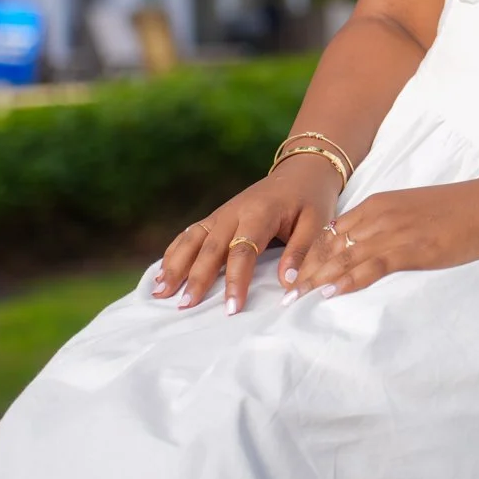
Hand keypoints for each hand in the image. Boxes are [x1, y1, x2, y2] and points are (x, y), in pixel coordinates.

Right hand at [152, 154, 341, 314]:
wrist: (302, 171)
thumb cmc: (311, 200)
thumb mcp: (317, 223)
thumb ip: (301, 252)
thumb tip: (287, 284)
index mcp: (260, 213)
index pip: (243, 251)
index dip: (235, 281)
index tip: (231, 308)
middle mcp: (234, 212)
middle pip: (211, 248)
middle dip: (197, 279)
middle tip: (185, 307)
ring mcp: (222, 213)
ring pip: (193, 239)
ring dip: (175, 266)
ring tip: (161, 292)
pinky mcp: (216, 217)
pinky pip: (190, 234)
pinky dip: (174, 253)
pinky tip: (161, 274)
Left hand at [289, 173, 478, 301]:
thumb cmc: (463, 212)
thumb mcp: (417, 215)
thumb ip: (391, 228)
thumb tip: (372, 253)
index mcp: (380, 204)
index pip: (332, 232)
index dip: (308, 256)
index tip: (290, 278)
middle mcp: (381, 214)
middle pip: (330, 245)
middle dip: (304, 271)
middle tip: (281, 297)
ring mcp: (396, 230)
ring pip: (344, 256)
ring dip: (316, 279)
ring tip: (294, 301)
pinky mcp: (414, 247)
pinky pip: (372, 265)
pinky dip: (348, 279)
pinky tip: (330, 293)